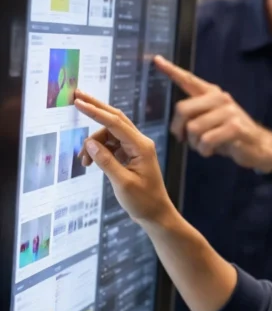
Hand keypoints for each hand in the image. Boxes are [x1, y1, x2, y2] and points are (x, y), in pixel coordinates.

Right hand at [74, 90, 174, 226]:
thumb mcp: (122, 182)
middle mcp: (139, 142)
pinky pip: (111, 144)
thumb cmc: (143, 201)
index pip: (115, 123)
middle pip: (115, 118)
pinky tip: (90, 161)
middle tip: (76, 96)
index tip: (78, 102)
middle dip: (95, 108)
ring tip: (84, 161)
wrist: (156, 214)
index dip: (95, 111)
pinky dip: (98, 150)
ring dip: (93, 143)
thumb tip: (89, 143)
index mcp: (141, 146)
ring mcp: (135, 148)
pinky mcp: (130, 154)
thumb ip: (105, 161)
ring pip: (109, 134)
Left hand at [155, 55, 271, 170]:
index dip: (172, 70)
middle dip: (178, 128)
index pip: (189, 79)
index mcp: (212, 93)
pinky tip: (212, 151)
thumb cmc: (231, 135)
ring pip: (194, 128)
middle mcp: (219, 98)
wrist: (260, 146)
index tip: (156, 60)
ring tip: (204, 146)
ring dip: (194, 144)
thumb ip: (196, 116)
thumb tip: (176, 127)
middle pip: (183, 109)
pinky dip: (205, 150)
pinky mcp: (235, 127)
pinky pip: (206, 140)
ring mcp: (228, 112)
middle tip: (183, 139)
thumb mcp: (212, 121)